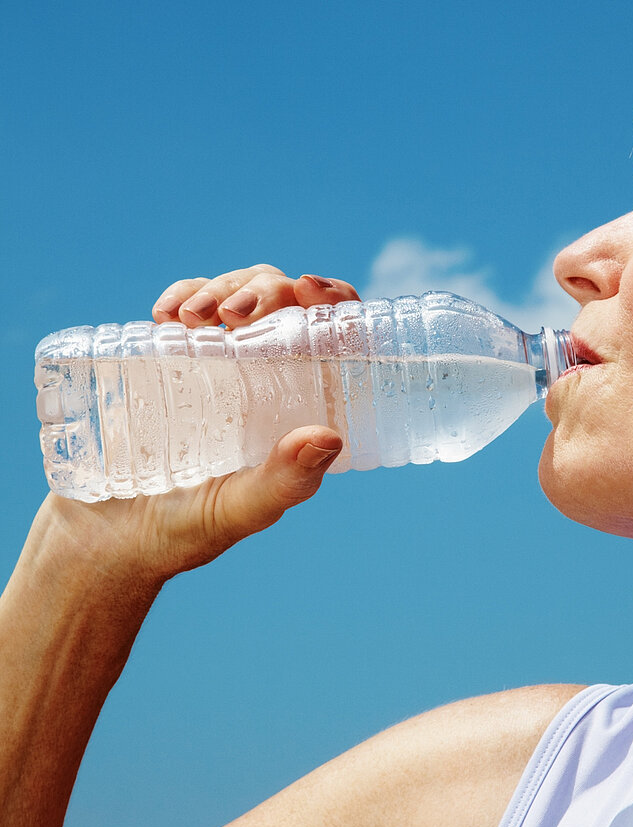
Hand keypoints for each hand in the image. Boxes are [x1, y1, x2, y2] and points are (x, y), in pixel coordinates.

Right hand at [38, 263, 361, 583]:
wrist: (102, 538)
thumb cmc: (183, 532)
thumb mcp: (240, 510)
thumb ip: (284, 482)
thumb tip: (331, 435)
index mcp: (300, 409)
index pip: (336, 341)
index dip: (336, 303)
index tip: (312, 290)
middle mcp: (267, 379)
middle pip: (286, 305)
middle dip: (268, 291)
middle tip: (236, 314)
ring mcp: (218, 363)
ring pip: (240, 294)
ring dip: (224, 288)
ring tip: (194, 319)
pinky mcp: (170, 357)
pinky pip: (188, 304)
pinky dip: (183, 294)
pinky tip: (166, 314)